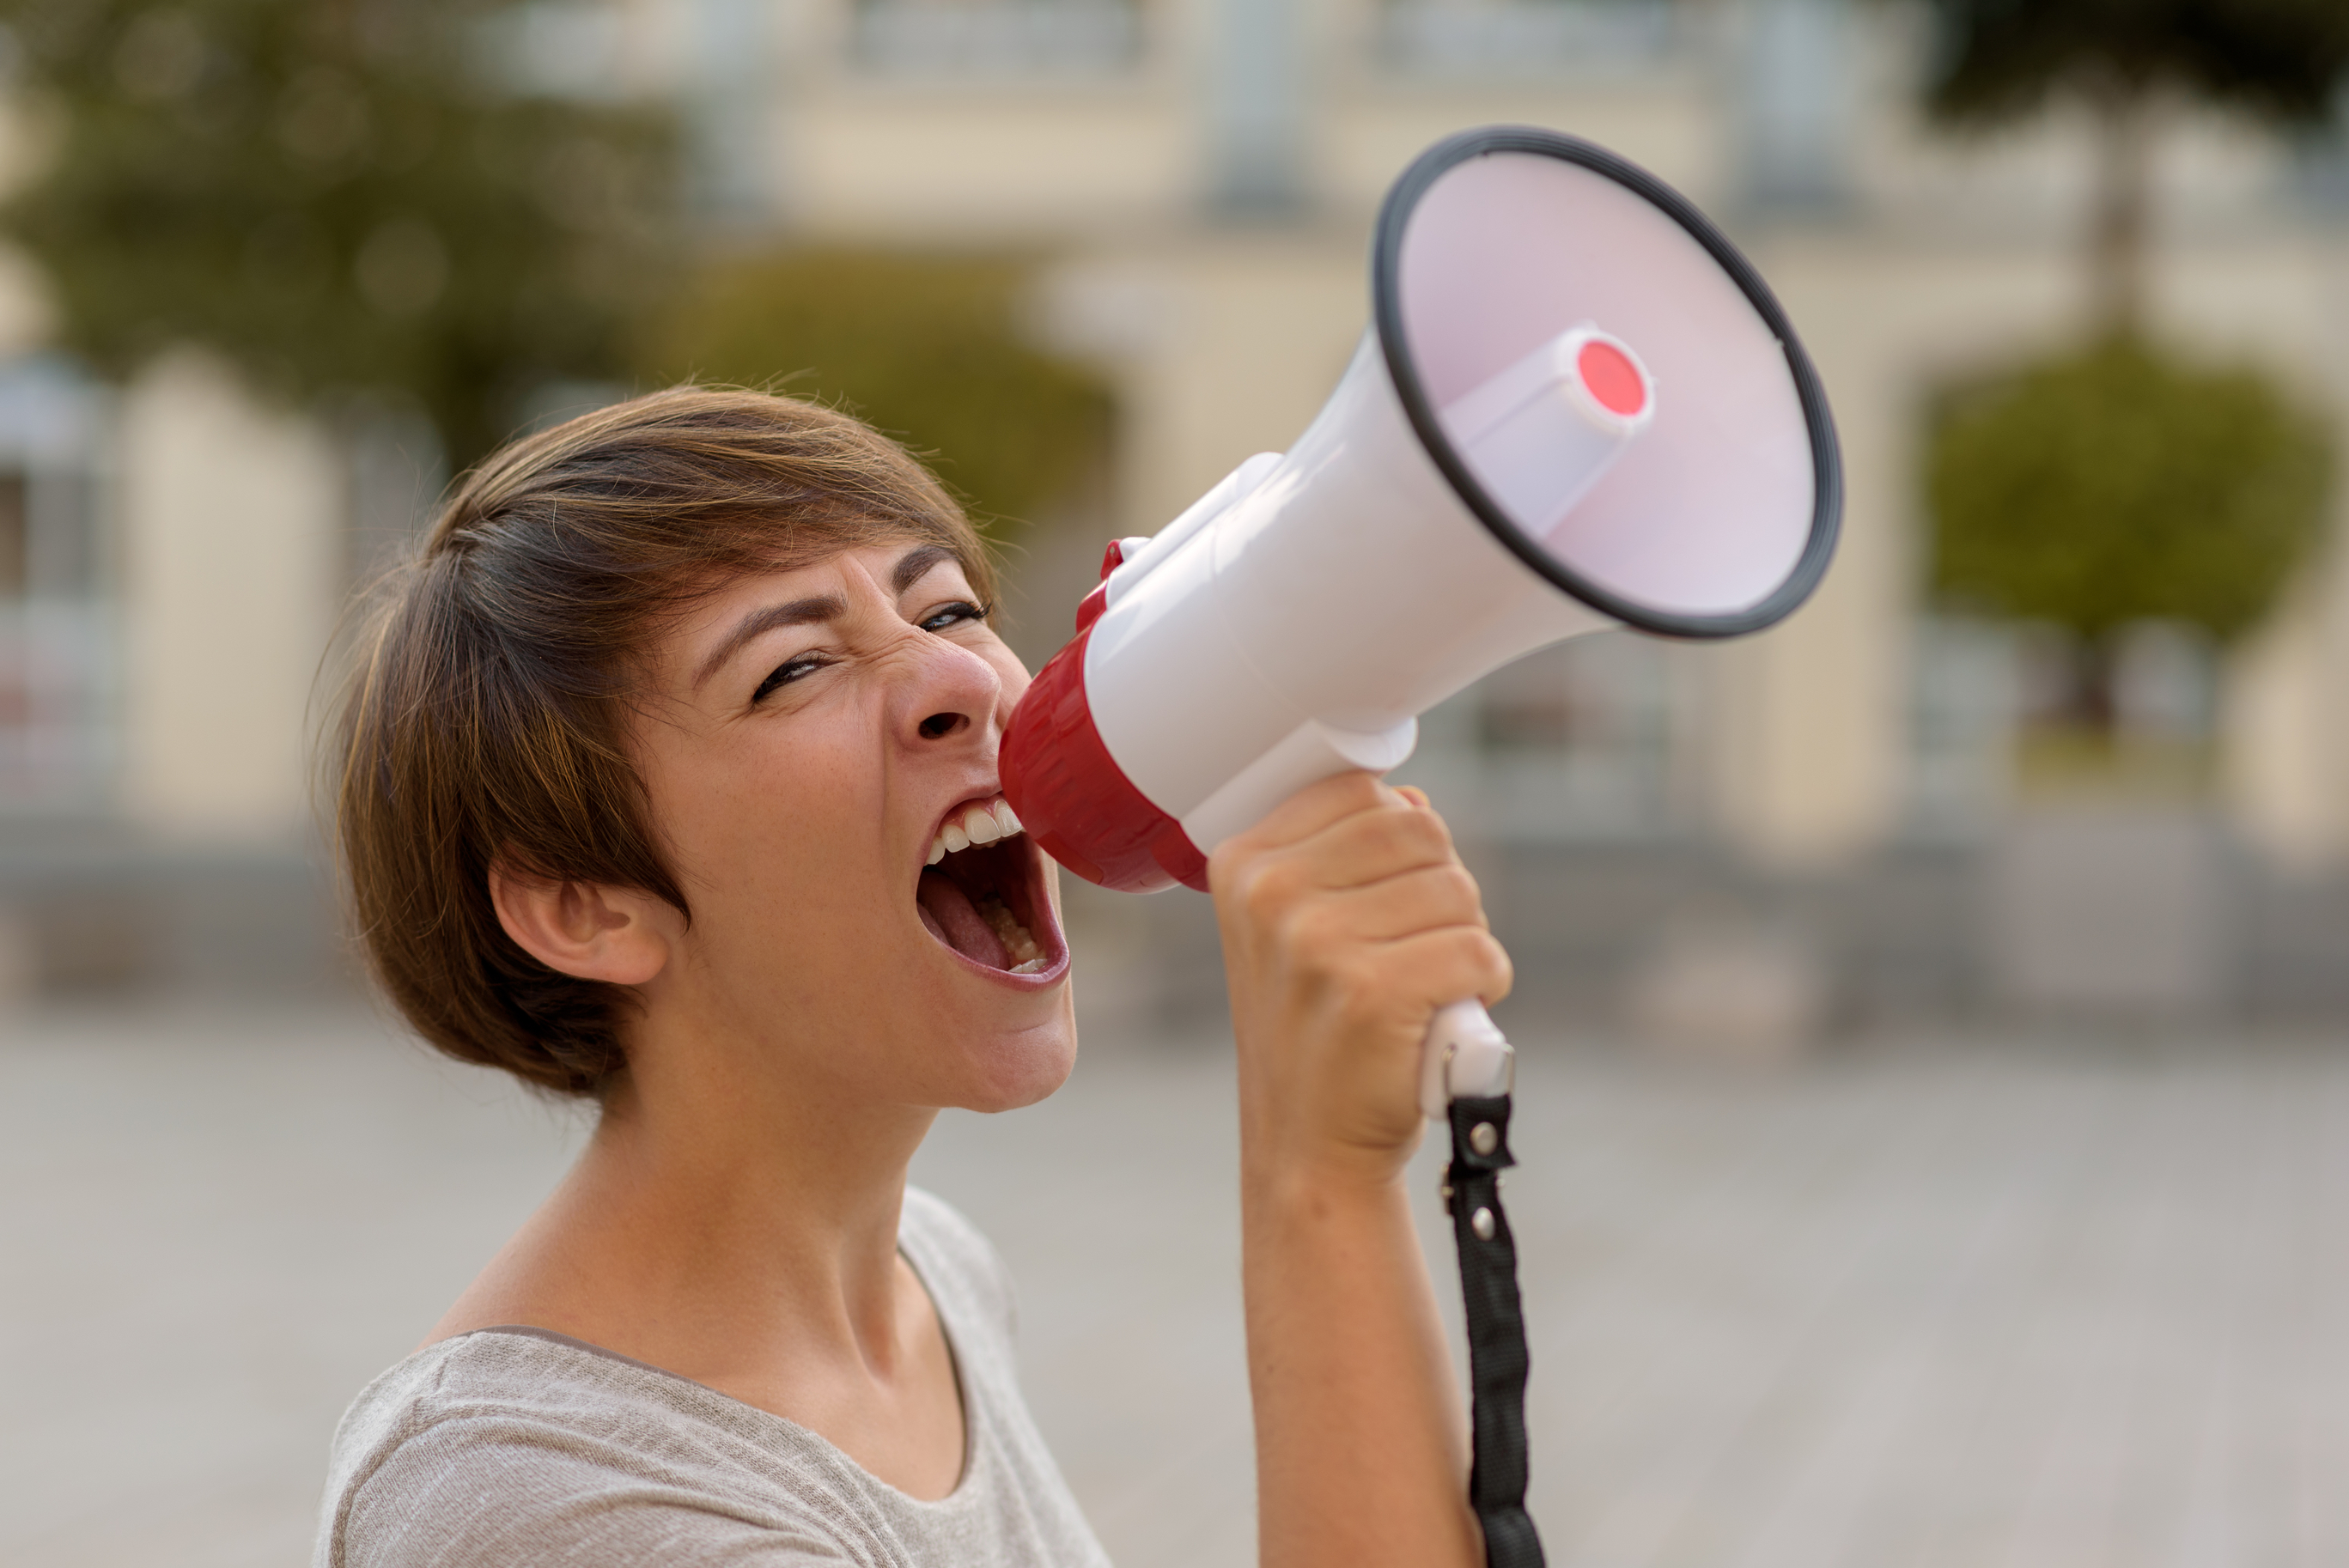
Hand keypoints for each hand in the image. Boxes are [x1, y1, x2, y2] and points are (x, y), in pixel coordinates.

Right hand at [1209, 772, 1511, 1188]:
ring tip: (1428, 984)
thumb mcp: (1295, 930)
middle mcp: (1271, 894)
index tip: (1381, 901)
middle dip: (1442, 888)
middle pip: (1419, 831)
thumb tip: (1412, 800)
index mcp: (1244, 864)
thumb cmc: (1315, 1033)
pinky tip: (1447, 1014)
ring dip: (1465, 938)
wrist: (1307, 1149)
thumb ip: (1343, 856)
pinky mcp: (1373, 993)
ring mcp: (1317, 942)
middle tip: (1415, 949)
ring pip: (1457, 889)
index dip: (1400, 843)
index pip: (1363, 792)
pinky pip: (1480, 950)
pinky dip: (1487, 982)